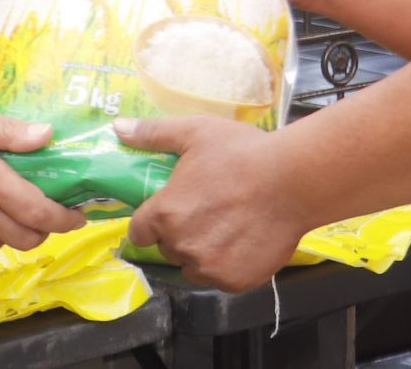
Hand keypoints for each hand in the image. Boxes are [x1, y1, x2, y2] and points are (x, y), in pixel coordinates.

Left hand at [119, 117, 306, 290]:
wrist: (293, 180)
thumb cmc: (243, 153)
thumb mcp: (196, 132)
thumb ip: (153, 134)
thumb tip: (117, 128)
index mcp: (166, 212)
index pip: (140, 232)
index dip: (152, 222)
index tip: (168, 212)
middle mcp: (181, 245)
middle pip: (168, 248)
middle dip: (180, 234)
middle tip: (207, 212)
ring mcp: (208, 267)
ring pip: (193, 267)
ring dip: (202, 253)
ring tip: (227, 227)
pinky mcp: (234, 281)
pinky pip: (221, 278)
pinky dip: (228, 265)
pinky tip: (244, 241)